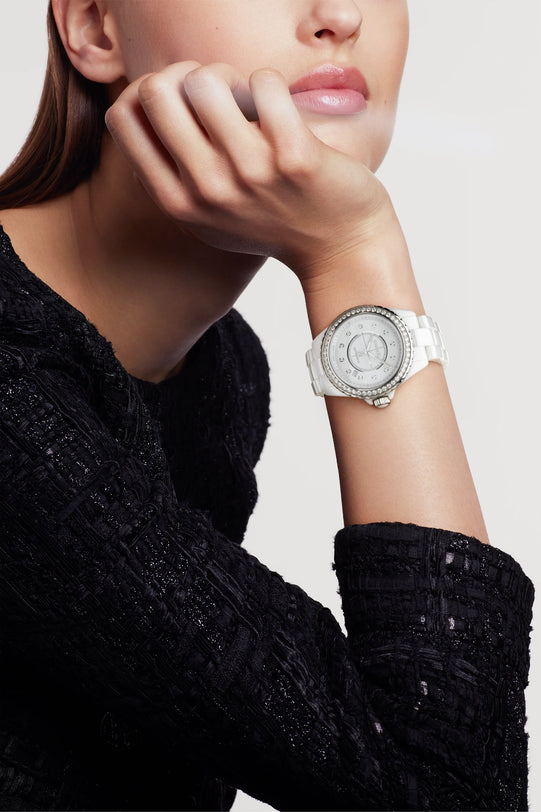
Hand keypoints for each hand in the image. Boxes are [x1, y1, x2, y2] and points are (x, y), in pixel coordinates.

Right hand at [105, 61, 394, 282]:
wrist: (338, 248)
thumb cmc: (272, 222)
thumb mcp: (208, 217)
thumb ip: (171, 175)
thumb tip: (143, 102)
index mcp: (177, 203)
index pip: (123, 117)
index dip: (150, 92)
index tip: (183, 103)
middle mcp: (205, 191)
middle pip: (157, 89)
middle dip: (188, 75)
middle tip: (222, 95)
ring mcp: (248, 175)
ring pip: (205, 80)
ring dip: (231, 78)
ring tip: (252, 103)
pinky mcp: (293, 158)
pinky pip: (264, 83)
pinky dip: (271, 86)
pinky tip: (283, 112)